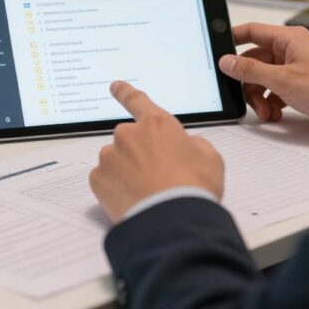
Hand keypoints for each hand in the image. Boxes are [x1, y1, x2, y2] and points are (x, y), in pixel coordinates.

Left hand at [89, 81, 224, 222]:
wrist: (173, 222)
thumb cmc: (194, 188)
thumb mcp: (210, 158)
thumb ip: (193, 145)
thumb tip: (184, 147)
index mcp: (157, 124)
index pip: (138, 101)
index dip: (125, 92)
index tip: (114, 86)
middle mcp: (128, 135)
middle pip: (129, 141)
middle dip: (139, 155)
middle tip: (157, 178)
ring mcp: (110, 157)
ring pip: (116, 161)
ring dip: (127, 173)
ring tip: (148, 194)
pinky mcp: (98, 179)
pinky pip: (105, 181)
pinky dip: (116, 190)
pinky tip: (133, 200)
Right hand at [218, 23, 308, 135]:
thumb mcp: (283, 79)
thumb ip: (251, 70)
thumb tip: (227, 61)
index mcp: (289, 39)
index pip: (252, 31)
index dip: (233, 39)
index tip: (218, 51)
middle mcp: (292, 51)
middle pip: (255, 61)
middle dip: (249, 83)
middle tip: (249, 98)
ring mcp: (297, 69)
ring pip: (264, 79)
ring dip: (260, 98)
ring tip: (267, 113)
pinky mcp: (302, 87)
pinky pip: (276, 91)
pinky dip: (273, 104)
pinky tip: (276, 115)